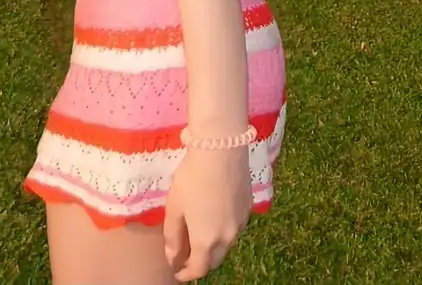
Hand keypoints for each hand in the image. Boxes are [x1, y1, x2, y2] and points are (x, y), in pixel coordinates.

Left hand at [163, 146, 252, 281]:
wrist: (221, 148)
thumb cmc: (192, 177)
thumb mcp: (175, 206)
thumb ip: (173, 235)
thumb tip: (172, 256)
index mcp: (207, 241)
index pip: (198, 269)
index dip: (186, 273)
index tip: (177, 270)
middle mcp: (228, 237)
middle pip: (214, 259)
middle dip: (201, 261)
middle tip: (188, 254)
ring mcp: (241, 222)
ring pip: (227, 243)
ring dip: (214, 245)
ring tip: (202, 233)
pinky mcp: (249, 206)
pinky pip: (236, 225)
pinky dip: (224, 228)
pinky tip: (216, 213)